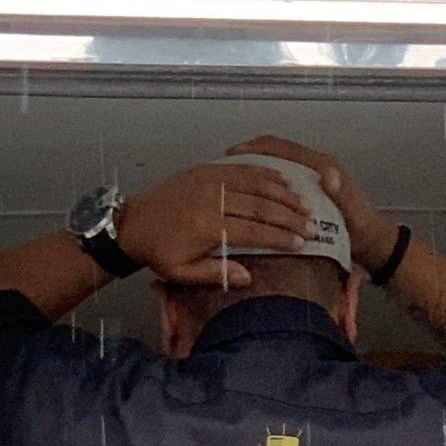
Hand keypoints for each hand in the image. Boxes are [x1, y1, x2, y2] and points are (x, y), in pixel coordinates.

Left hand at [118, 161, 313, 285]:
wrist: (132, 222)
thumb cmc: (158, 252)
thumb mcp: (183, 273)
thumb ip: (216, 274)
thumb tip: (248, 277)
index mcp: (207, 227)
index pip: (254, 231)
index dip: (280, 237)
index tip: (302, 242)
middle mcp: (211, 199)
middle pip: (260, 205)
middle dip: (290, 216)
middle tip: (313, 225)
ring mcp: (209, 180)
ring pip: (255, 183)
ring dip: (283, 193)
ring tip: (305, 203)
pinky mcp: (206, 170)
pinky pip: (240, 168)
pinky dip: (264, 173)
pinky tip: (283, 180)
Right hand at [228, 135, 395, 271]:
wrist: (374, 242)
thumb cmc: (364, 229)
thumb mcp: (354, 214)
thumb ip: (344, 195)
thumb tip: (329, 177)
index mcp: (321, 166)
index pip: (281, 148)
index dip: (255, 149)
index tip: (232, 155)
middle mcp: (313, 167)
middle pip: (273, 152)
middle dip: (247, 156)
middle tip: (221, 166)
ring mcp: (308, 179)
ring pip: (273, 167)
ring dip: (251, 168)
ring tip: (226, 179)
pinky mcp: (305, 193)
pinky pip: (277, 183)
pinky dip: (260, 185)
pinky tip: (245, 197)